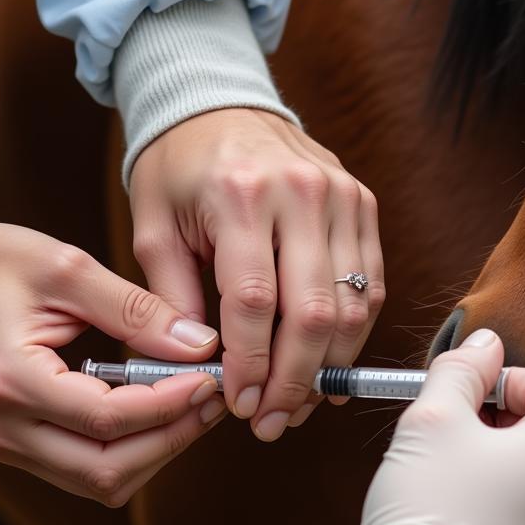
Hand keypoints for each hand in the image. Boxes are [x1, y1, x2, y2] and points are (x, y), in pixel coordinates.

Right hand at [0, 223, 227, 505]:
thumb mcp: (64, 268)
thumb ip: (135, 309)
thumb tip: (198, 344)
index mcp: (10, 381)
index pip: (108, 418)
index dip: (170, 405)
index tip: (211, 378)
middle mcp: (1, 429)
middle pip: (107, 471)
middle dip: (171, 440)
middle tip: (212, 401)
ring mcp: (0, 444)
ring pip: (96, 481)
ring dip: (153, 452)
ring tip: (192, 407)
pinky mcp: (8, 444)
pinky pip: (79, 468)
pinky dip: (124, 450)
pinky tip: (153, 413)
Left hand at [129, 109, 383, 440]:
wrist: (218, 103)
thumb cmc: (177, 170)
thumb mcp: (153, 230)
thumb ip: (172, 300)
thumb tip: (198, 369)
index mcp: (239, 195)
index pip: (255, 302)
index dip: (251, 365)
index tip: (239, 404)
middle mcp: (300, 192)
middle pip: (313, 311)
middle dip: (293, 380)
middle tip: (271, 421)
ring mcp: (341, 195)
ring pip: (353, 304)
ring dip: (327, 366)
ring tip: (297, 403)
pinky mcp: (362, 202)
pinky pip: (371, 283)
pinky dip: (353, 333)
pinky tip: (327, 366)